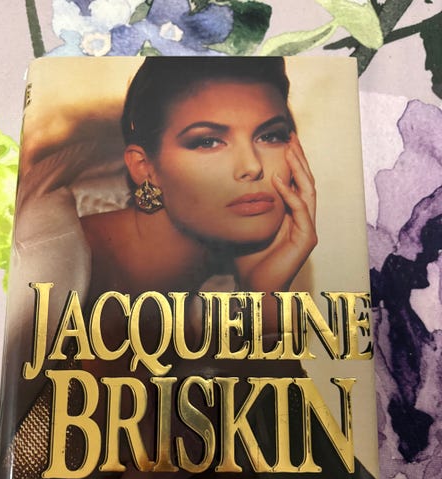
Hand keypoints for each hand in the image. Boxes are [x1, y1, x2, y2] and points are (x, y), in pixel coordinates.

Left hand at [235, 134, 316, 293]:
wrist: (256, 287)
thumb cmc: (249, 260)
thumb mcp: (244, 226)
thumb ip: (243, 207)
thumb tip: (224, 186)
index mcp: (290, 215)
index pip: (295, 181)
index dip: (292, 160)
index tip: (283, 139)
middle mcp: (302, 219)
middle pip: (305, 181)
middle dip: (299, 157)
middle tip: (291, 136)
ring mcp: (307, 228)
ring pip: (308, 191)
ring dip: (299, 169)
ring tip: (289, 149)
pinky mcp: (307, 238)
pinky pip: (301, 210)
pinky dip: (289, 194)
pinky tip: (277, 180)